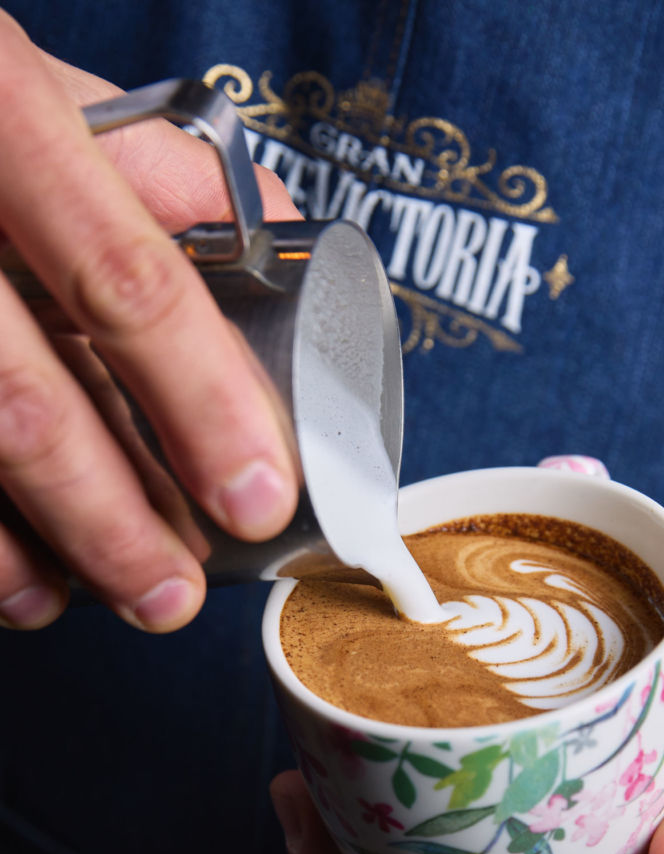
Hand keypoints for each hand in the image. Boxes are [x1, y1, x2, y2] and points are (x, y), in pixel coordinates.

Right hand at [0, 12, 299, 631]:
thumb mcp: (55, 92)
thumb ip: (163, 170)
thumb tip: (284, 243)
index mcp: (7, 124)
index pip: (124, 284)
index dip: (202, 403)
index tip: (261, 495)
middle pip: (27, 406)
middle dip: (116, 520)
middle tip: (182, 592)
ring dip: (47, 548)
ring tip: (126, 600)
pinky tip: (28, 588)